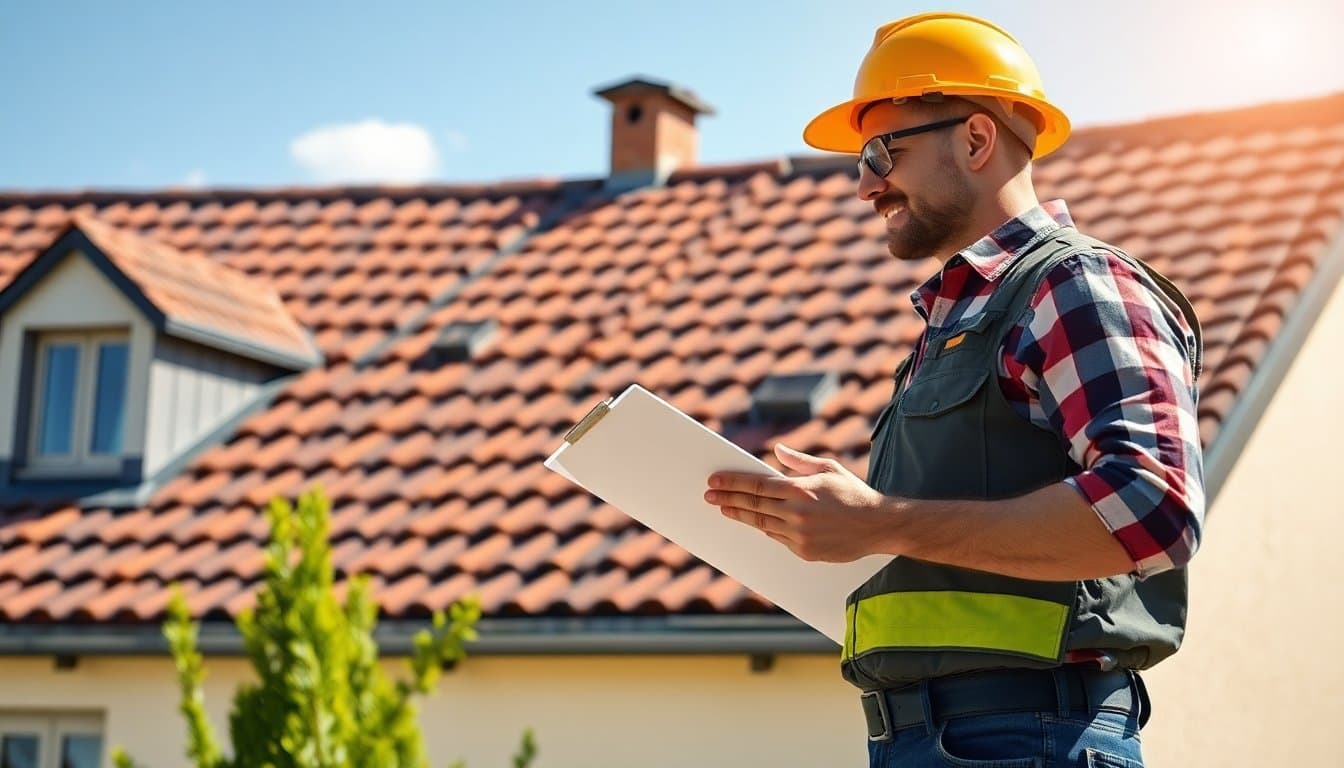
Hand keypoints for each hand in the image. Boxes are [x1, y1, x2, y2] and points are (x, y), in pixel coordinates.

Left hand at [704, 443, 891, 562]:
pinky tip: (754, 522)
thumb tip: (778, 450)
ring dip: (740, 516)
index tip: (714, 481)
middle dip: (727, 499)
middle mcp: (797, 513)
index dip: (732, 483)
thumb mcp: (828, 469)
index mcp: (801, 490)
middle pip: (753, 506)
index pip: (756, 486)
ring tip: (723, 509)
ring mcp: (799, 535)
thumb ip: (799, 461)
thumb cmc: (854, 493)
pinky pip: (778, 539)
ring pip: (761, 524)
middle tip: (708, 495)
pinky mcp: (804, 552)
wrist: (878, 526)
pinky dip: (766, 529)